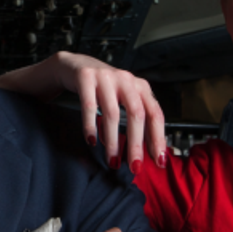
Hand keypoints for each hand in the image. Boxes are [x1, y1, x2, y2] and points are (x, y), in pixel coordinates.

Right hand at [52, 53, 165, 174]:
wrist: (74, 66)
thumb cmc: (103, 87)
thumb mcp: (123, 98)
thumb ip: (135, 119)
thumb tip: (146, 152)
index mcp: (140, 86)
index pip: (155, 114)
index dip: (158, 138)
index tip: (158, 160)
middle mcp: (125, 80)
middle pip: (136, 114)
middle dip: (135, 144)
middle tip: (134, 166)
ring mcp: (105, 77)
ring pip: (112, 113)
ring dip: (113, 140)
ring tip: (112, 159)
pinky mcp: (85, 78)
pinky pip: (89, 107)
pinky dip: (91, 127)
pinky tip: (92, 141)